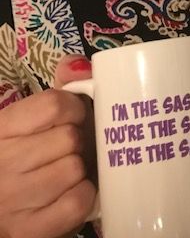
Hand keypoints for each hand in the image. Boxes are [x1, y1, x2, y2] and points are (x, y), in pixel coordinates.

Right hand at [0, 55, 95, 237]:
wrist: (11, 207)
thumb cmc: (29, 156)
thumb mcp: (34, 120)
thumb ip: (59, 89)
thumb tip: (82, 66)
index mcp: (2, 127)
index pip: (55, 105)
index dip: (75, 109)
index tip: (77, 118)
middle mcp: (2, 162)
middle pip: (69, 138)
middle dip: (79, 142)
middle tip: (72, 149)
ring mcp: (13, 199)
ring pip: (75, 169)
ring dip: (81, 170)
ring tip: (69, 172)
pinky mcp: (30, 229)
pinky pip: (78, 201)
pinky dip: (83, 196)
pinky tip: (72, 193)